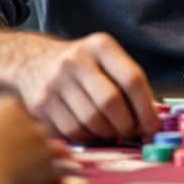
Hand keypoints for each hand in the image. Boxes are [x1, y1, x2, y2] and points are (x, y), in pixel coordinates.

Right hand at [11, 32, 159, 141]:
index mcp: (99, 45)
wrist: (30, 61)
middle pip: (111, 103)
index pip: (132, 79)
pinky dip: (87, 137)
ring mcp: (55, 82)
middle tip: (131, 132)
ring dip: (107, 134)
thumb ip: (127, 83)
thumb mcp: (104, 59)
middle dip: (127, 125)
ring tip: (111, 130)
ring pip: (92, 121)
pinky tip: (91, 130)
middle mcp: (75, 60)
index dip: (147, 109)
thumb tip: (151, 121)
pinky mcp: (41, 104)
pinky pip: (72, 132)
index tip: (153, 126)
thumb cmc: (79, 65)